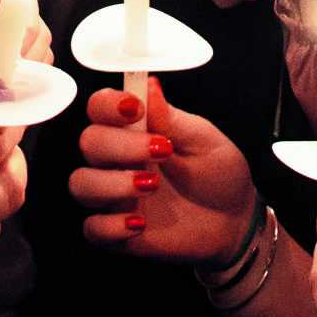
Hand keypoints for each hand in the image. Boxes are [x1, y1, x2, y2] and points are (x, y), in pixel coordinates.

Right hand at [69, 78, 256, 264]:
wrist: (235, 221)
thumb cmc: (219, 174)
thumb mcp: (205, 141)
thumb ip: (173, 118)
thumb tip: (149, 85)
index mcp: (133, 130)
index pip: (99, 107)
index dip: (108, 105)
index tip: (134, 108)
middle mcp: (117, 160)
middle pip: (89, 142)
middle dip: (119, 144)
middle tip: (161, 151)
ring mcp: (114, 196)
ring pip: (81, 184)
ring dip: (111, 183)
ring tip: (152, 185)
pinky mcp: (117, 231)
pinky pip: (92, 228)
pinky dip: (110, 225)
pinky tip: (140, 223)